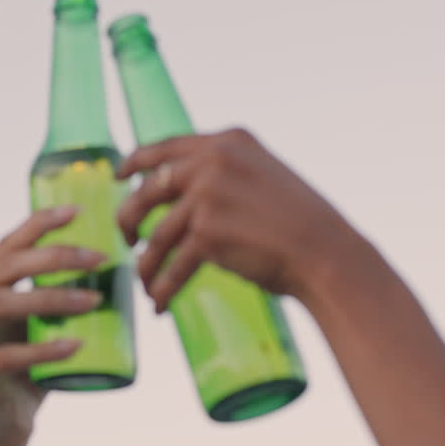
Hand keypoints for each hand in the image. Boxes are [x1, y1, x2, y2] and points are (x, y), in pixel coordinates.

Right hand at [0, 206, 104, 445]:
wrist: (3, 430)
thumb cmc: (26, 373)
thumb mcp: (33, 324)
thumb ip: (45, 293)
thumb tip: (98, 258)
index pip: (2, 246)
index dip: (37, 224)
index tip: (76, 211)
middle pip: (1, 269)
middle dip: (53, 257)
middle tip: (97, 260)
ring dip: (51, 298)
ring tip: (92, 301)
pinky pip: (4, 356)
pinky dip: (43, 349)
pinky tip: (75, 346)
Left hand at [116, 127, 355, 311]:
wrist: (326, 253)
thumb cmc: (301, 222)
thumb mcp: (263, 175)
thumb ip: (227, 173)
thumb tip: (184, 191)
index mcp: (228, 141)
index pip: (165, 146)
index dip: (134, 161)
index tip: (118, 176)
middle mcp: (213, 161)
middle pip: (148, 190)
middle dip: (130, 218)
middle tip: (129, 238)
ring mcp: (207, 195)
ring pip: (156, 235)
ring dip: (147, 265)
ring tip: (147, 283)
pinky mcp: (207, 232)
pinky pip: (172, 265)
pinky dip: (163, 289)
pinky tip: (160, 304)